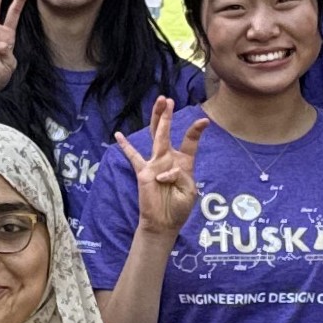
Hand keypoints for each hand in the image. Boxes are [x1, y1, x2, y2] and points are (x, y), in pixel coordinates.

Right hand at [113, 97, 209, 242]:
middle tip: (168, 99)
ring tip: (159, 102)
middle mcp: (168, 159)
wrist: (164, 223)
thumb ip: (181, 175)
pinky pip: (133, 157)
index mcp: (183, 163)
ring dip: (157, 119)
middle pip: (166, 132)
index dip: (196, 131)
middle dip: (167, 115)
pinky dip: (126, 147)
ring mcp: (155, 163)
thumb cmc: (179, 208)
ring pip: (155, 137)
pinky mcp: (143, 172)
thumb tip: (167, 169)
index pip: (189, 142)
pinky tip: (118, 135)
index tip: (204, 121)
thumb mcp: (189, 191)